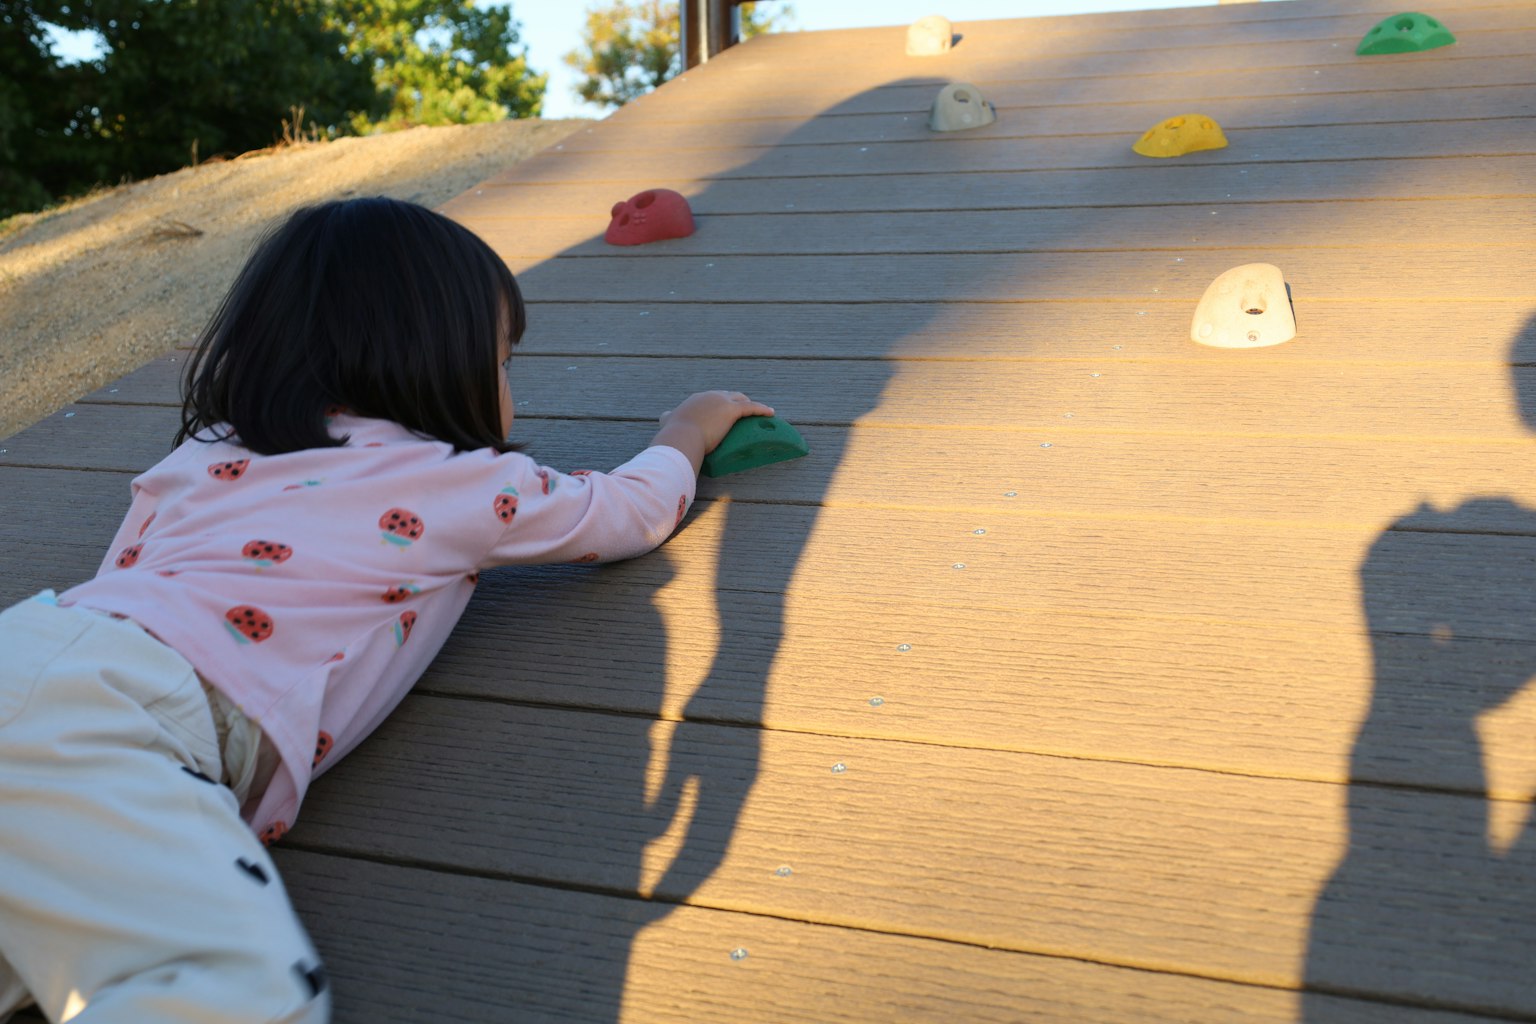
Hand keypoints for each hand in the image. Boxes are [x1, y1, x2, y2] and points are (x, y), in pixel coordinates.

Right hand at [654, 391, 776, 473]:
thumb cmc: (675, 433)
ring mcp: (721, 401)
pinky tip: (771, 413)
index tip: (726, 412)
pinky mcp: (731, 411)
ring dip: (750, 405)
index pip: (713, 398)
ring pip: (741, 399)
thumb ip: (668, 417)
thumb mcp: (668, 420)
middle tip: (744, 413)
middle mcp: (710, 395)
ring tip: (759, 413)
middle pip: (729, 395)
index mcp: (697, 398)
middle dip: (737, 402)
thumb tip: (665, 415)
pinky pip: (751, 408)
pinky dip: (762, 409)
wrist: (681, 436)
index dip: (721, 404)